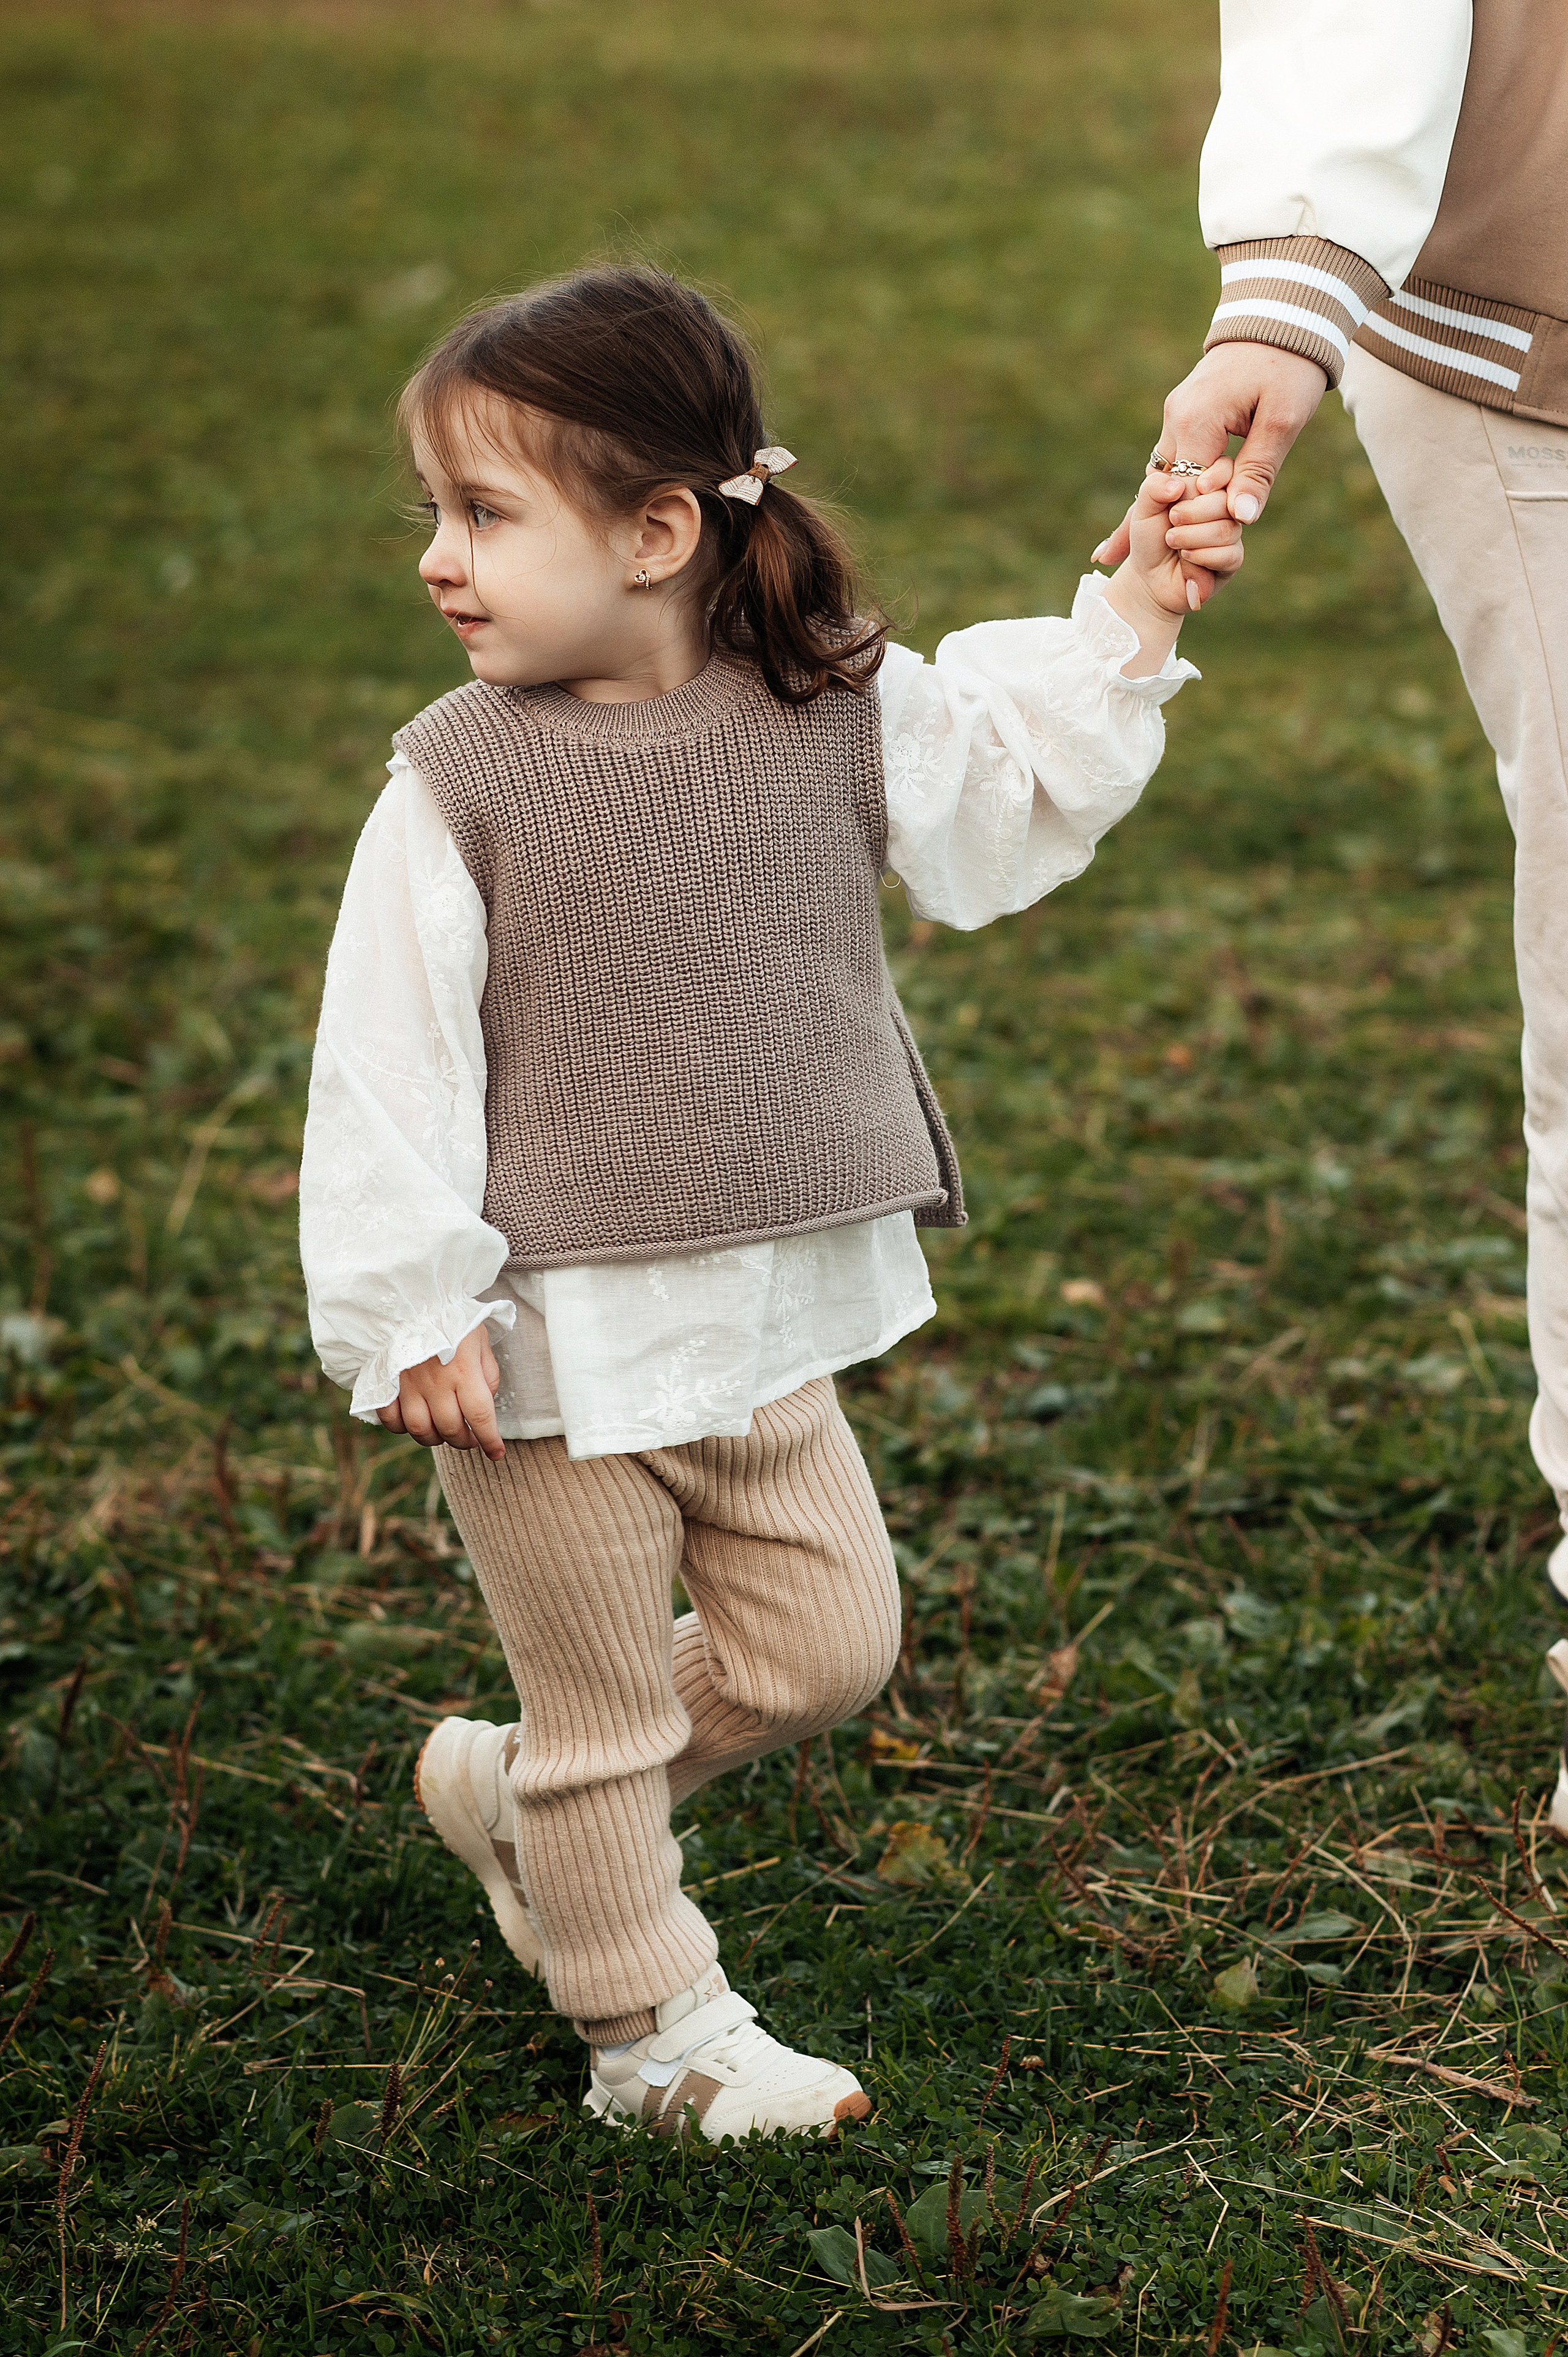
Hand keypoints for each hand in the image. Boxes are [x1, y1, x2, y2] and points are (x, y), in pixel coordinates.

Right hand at [376, 1324, 505, 1460]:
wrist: (411, 1300)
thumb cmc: (451, 1318)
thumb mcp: (480, 1340)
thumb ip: (488, 1373)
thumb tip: (486, 1402)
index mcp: (464, 1371)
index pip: (481, 1417)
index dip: (490, 1440)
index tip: (496, 1453)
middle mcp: (436, 1383)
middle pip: (451, 1429)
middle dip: (465, 1441)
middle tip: (470, 1439)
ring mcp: (408, 1385)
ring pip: (420, 1430)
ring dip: (435, 1439)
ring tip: (444, 1432)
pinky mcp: (388, 1383)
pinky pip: (391, 1419)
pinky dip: (402, 1428)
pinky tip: (413, 1422)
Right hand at [1094, 342, 1328, 565]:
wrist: (1284, 313)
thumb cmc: (1291, 363)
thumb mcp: (1284, 419)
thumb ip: (1259, 471)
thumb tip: (1241, 519)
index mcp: (1196, 420)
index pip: (1186, 492)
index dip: (1192, 532)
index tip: (1195, 573)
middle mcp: (1175, 418)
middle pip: (1162, 488)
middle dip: (1155, 530)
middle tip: (1121, 572)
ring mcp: (1175, 415)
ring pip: (1159, 476)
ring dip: (1145, 513)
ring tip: (1106, 558)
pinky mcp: (1183, 414)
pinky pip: (1168, 461)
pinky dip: (1155, 492)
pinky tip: (1125, 512)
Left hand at [1102, 460, 1244, 674]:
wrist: (1149, 579)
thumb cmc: (1148, 539)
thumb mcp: (1142, 510)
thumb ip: (1154, 488)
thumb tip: (1178, 485)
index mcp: (1206, 485)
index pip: (1225, 468)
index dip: (1215, 476)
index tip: (1199, 487)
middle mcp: (1224, 506)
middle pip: (1226, 500)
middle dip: (1194, 512)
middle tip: (1173, 520)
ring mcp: (1231, 531)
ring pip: (1227, 529)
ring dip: (1192, 537)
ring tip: (1172, 541)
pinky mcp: (1233, 558)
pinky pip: (1228, 553)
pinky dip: (1201, 557)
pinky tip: (1186, 558)